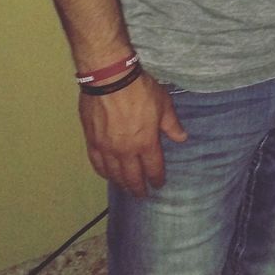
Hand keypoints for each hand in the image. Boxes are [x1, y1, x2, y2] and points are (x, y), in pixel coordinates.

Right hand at [77, 70, 187, 196]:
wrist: (110, 79)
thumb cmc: (140, 89)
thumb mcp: (163, 103)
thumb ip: (171, 124)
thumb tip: (182, 138)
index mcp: (146, 143)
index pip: (153, 168)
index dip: (157, 178)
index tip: (159, 184)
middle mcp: (126, 151)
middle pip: (132, 177)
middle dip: (138, 187)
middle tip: (142, 195)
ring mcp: (107, 148)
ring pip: (114, 174)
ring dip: (121, 183)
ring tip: (126, 188)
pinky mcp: (92, 141)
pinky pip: (97, 163)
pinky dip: (103, 172)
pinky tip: (107, 174)